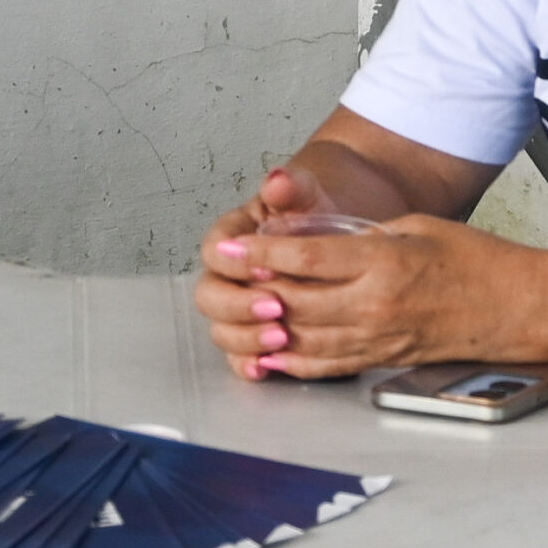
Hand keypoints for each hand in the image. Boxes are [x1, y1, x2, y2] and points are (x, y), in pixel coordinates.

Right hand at [193, 164, 340, 378]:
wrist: (337, 239)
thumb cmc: (315, 215)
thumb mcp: (307, 196)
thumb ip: (290, 188)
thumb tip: (278, 180)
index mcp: (231, 238)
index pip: (215, 251)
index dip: (236, 264)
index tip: (266, 269)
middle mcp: (227, 276)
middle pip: (209, 296)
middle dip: (239, 306)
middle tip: (274, 308)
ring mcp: (238, 308)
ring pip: (221, 330)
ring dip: (246, 338)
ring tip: (282, 337)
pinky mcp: (254, 334)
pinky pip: (239, 356)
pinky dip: (249, 364)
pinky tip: (268, 367)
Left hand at [195, 212, 526, 381]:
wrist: (516, 307)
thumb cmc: (474, 260)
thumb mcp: (415, 226)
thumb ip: (363, 235)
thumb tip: (316, 238)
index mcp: (383, 263)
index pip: (306, 259)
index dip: (262, 252)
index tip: (233, 244)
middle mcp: (375, 305)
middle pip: (295, 302)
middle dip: (253, 288)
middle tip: (227, 273)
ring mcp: (378, 338)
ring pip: (304, 337)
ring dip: (267, 325)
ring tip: (242, 309)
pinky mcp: (383, 359)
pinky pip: (327, 364)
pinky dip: (292, 359)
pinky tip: (271, 351)